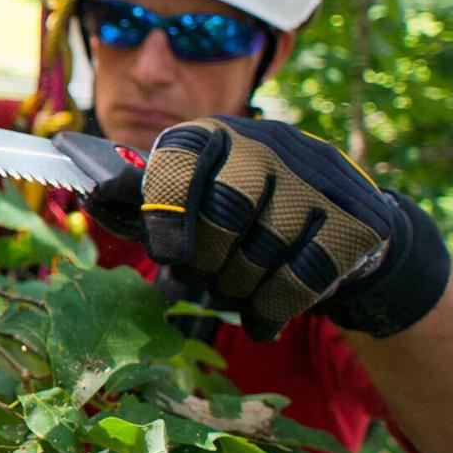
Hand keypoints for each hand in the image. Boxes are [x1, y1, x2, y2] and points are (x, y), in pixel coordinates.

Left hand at [59, 117, 450, 340]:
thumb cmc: (242, 212)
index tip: (164, 254)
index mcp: (213, 134)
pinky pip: (302, 278)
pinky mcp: (357, 218)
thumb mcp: (193, 196)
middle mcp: (267, 144)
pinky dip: (273, 308)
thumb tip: (95, 196)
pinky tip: (261, 318)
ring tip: (233, 290)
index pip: (181, 158)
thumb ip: (146, 201)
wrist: (338, 220)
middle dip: (205, 261)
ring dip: (238, 288)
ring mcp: (317, 178)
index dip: (164, 209)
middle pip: (225, 210)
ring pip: (263, 250)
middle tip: (198, 279)